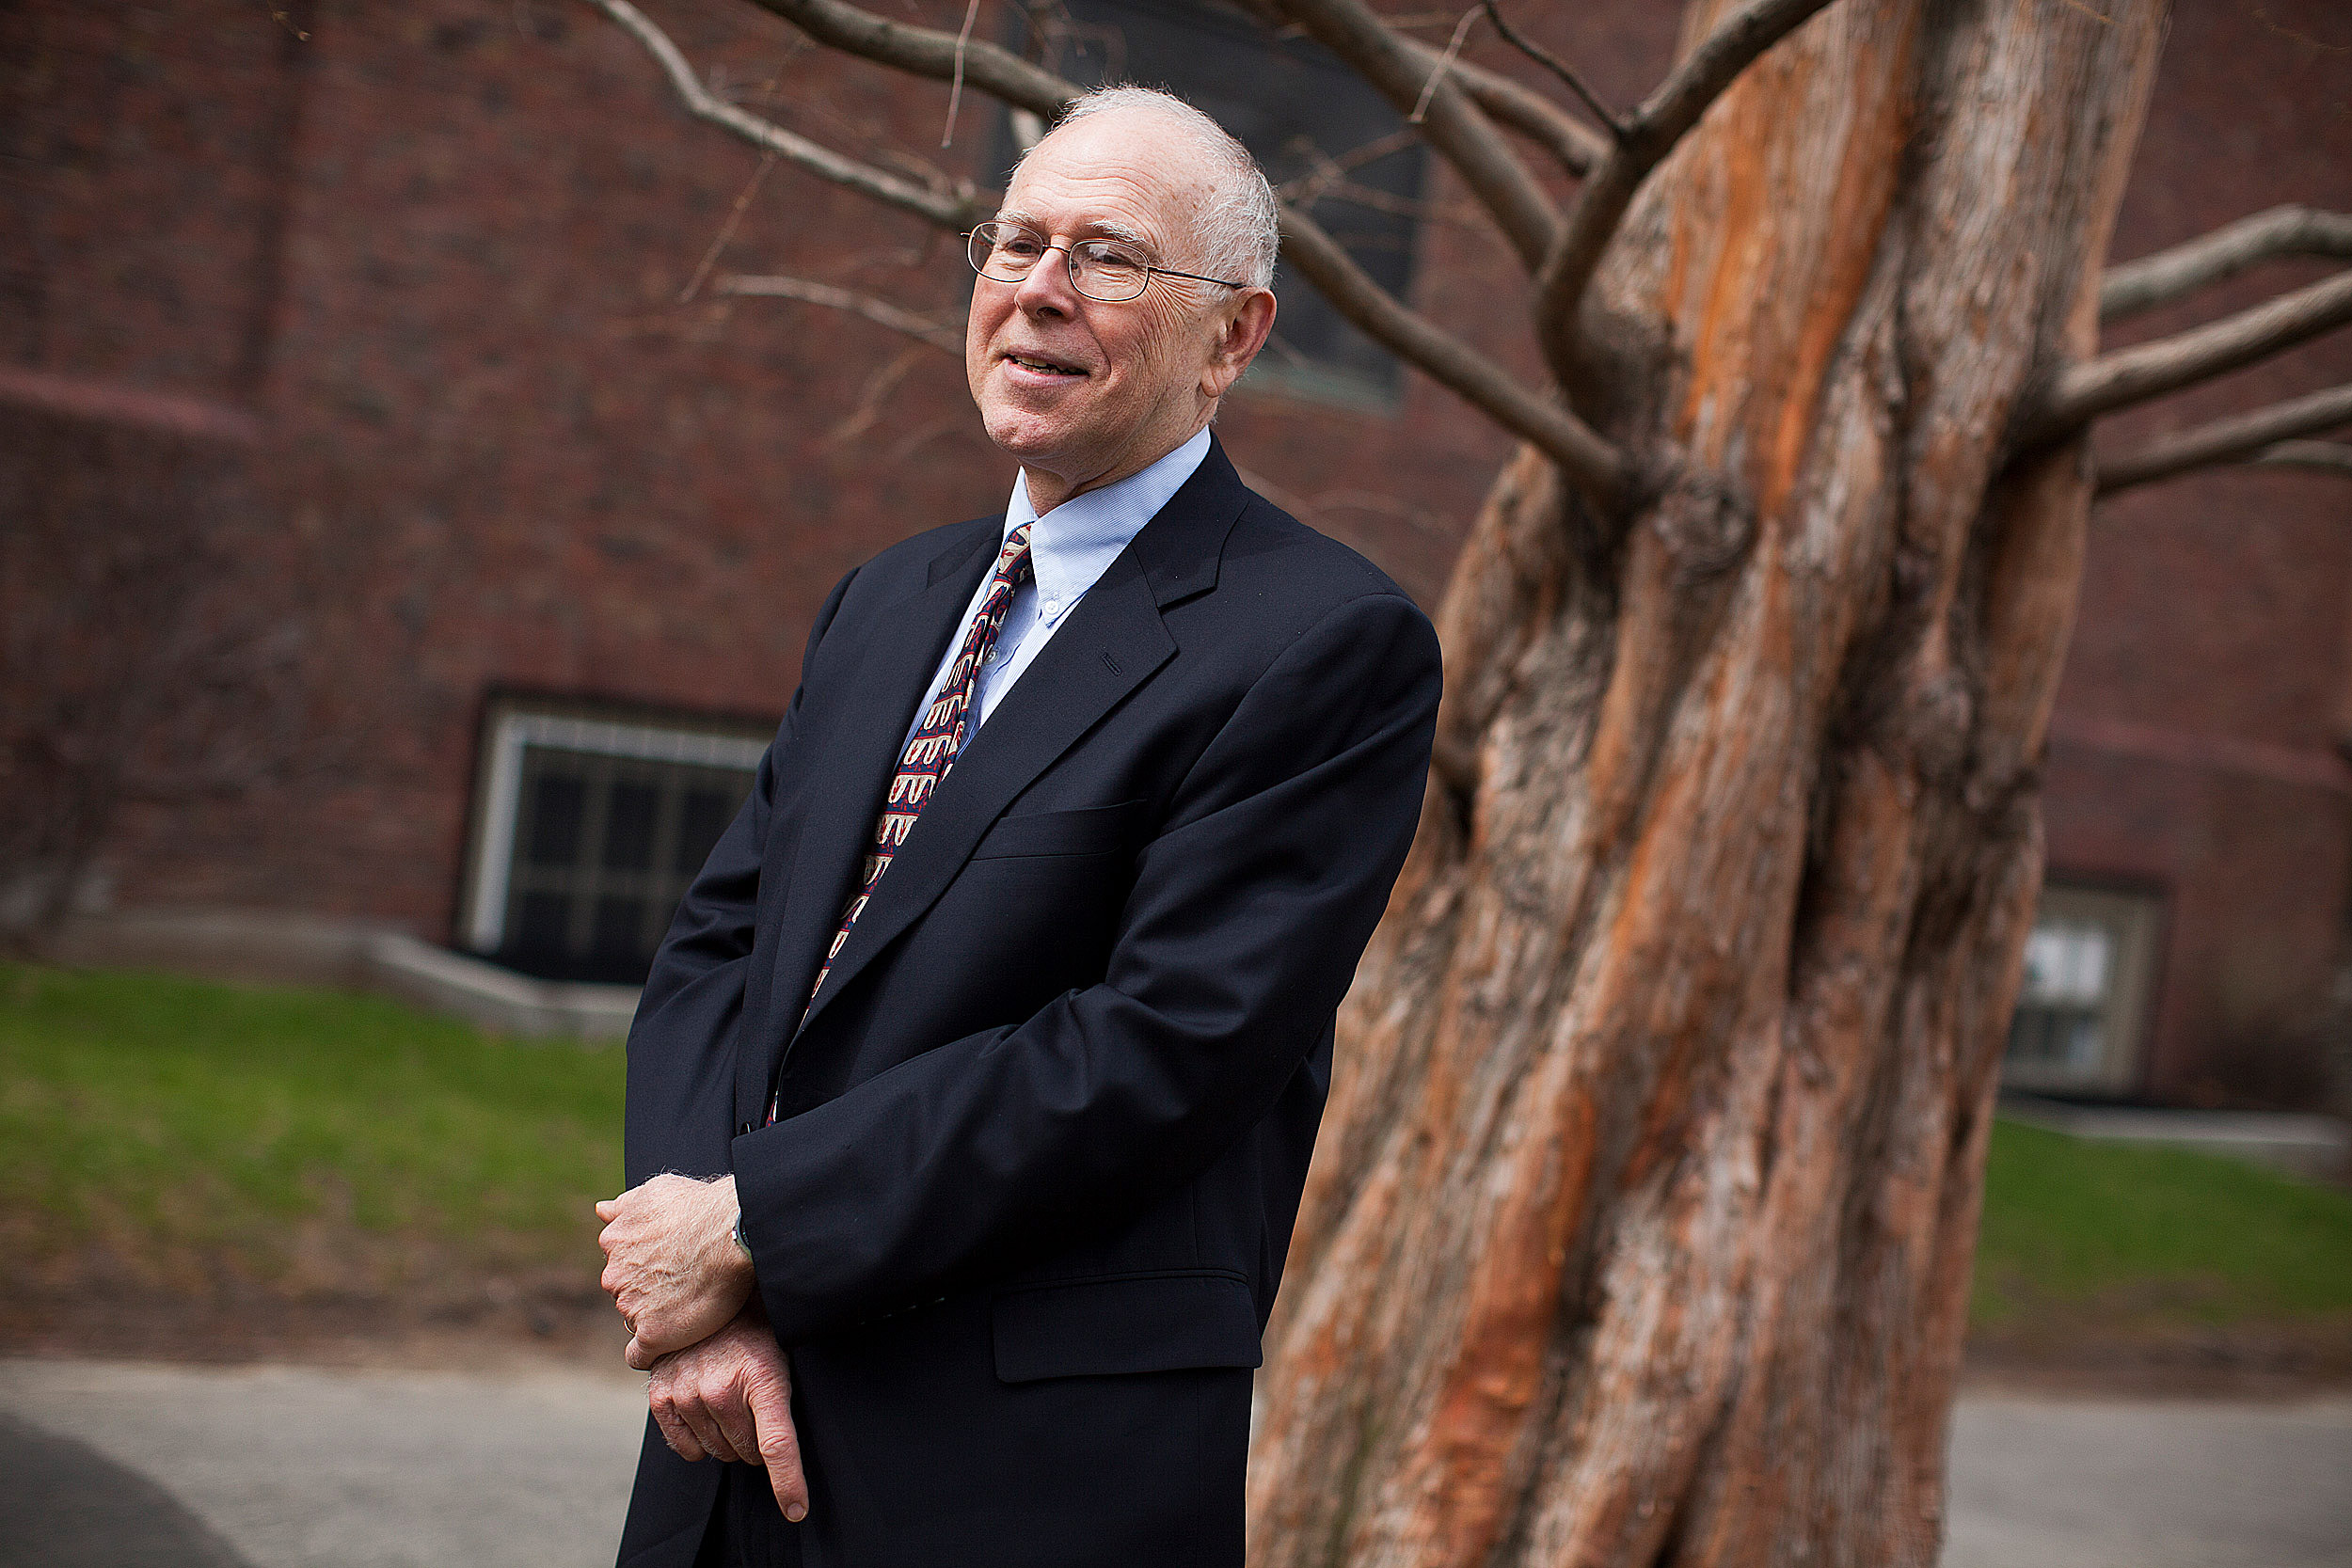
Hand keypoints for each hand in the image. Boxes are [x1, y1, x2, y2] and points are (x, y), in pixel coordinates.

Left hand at [597, 1172, 754, 1369]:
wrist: (732, 1233)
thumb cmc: (702, 1207)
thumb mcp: (656, 1190)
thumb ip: (624, 1204)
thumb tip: (601, 1210)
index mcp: (615, 1242)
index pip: (620, 1266)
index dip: (644, 1269)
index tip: (668, 1269)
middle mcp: (615, 1276)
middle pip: (625, 1293)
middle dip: (648, 1293)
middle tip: (682, 1287)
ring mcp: (631, 1306)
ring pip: (635, 1320)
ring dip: (656, 1317)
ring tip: (689, 1309)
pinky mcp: (653, 1334)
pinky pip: (640, 1355)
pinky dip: (651, 1353)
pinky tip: (669, 1346)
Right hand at [647, 1304, 808, 1522]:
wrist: (711, 1298)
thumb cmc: (758, 1333)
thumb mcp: (784, 1358)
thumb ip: (786, 1404)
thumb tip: (791, 1451)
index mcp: (763, 1378)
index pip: (778, 1444)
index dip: (789, 1482)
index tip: (796, 1509)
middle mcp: (723, 1388)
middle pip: (746, 1453)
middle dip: (754, 1441)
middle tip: (753, 1407)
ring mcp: (688, 1392)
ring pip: (717, 1451)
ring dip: (727, 1438)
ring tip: (730, 1401)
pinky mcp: (661, 1396)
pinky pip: (685, 1448)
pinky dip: (698, 1441)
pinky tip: (705, 1412)